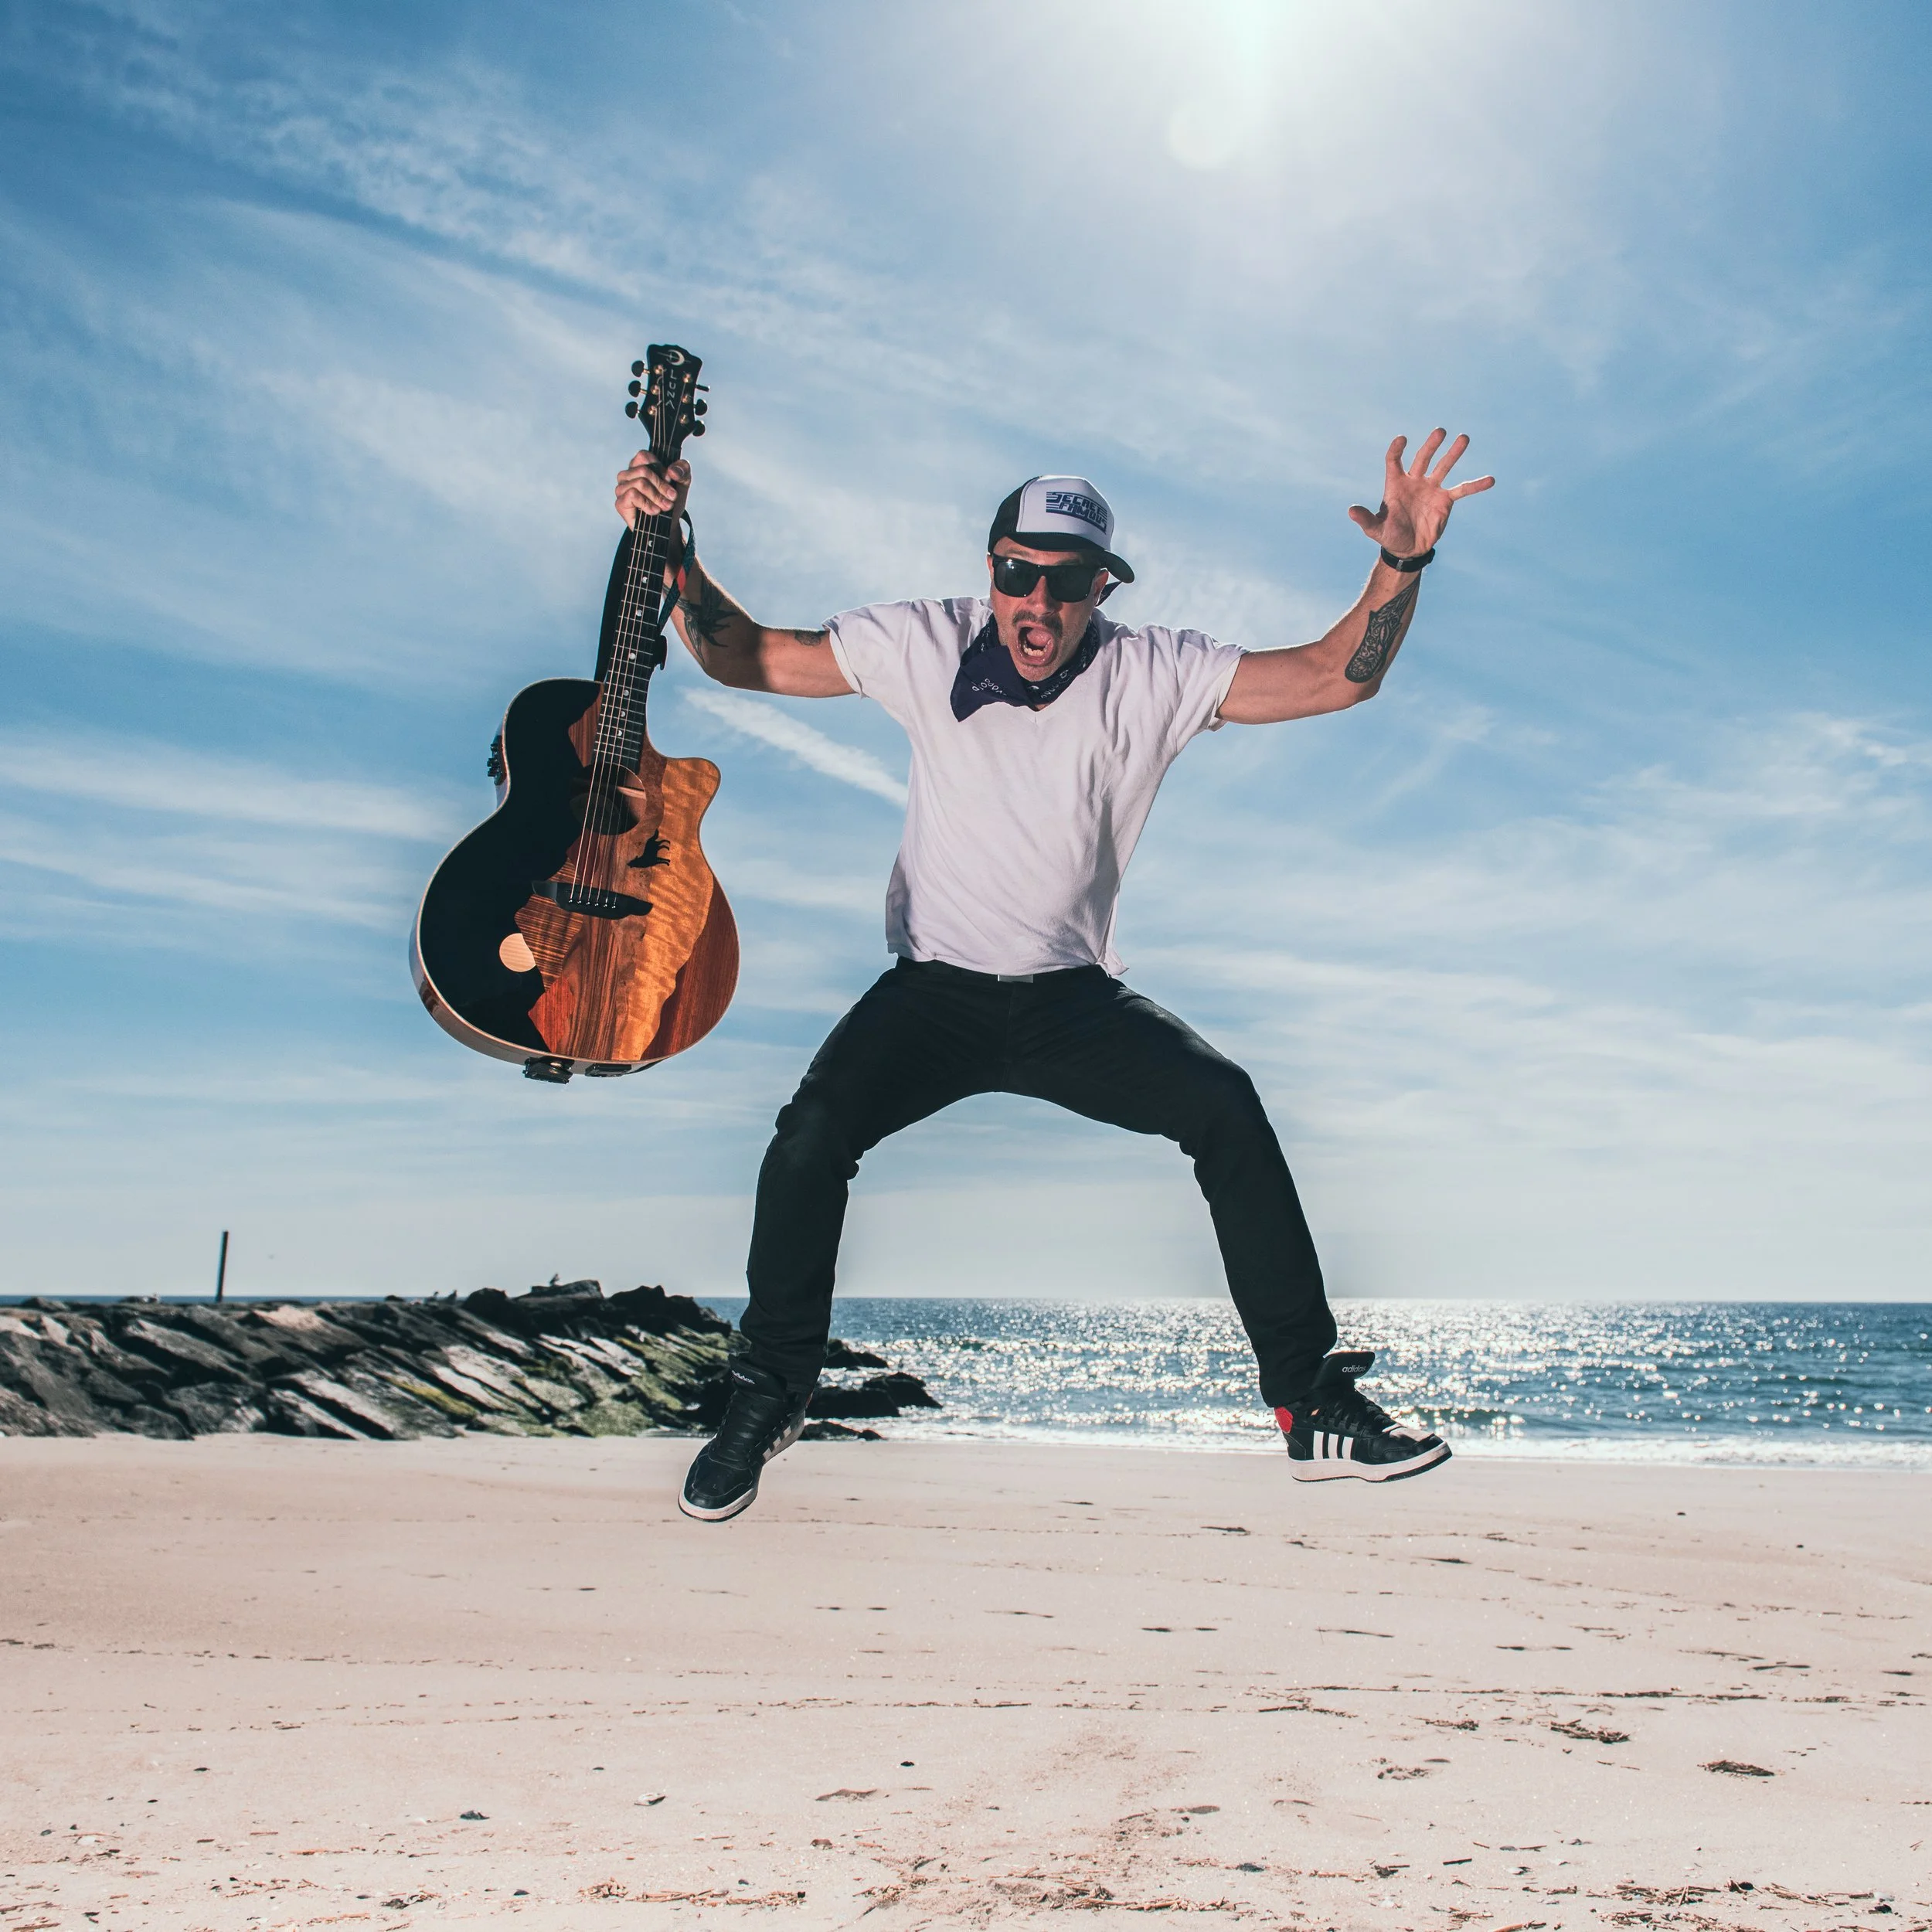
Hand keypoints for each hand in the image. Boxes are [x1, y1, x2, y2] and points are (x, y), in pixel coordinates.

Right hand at [615, 451, 689, 525]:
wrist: (669, 524)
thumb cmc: (671, 500)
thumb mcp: (683, 481)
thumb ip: (683, 469)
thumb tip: (671, 471)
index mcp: (639, 465)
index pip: (643, 456)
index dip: (659, 468)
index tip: (670, 481)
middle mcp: (627, 475)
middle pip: (643, 471)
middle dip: (661, 486)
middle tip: (672, 498)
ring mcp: (622, 489)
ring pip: (639, 483)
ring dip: (656, 496)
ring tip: (665, 506)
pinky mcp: (620, 503)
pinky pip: (632, 495)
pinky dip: (647, 504)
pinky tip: (655, 511)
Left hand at [1348, 431, 1492, 558]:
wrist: (1407, 549)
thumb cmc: (1388, 536)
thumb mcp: (1375, 530)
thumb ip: (1364, 519)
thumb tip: (1350, 511)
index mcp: (1395, 484)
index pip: (1394, 461)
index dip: (1396, 450)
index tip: (1402, 439)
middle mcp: (1414, 482)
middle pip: (1423, 458)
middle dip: (1430, 445)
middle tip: (1440, 431)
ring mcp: (1431, 489)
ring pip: (1443, 467)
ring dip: (1453, 453)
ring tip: (1464, 438)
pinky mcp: (1445, 500)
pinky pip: (1462, 490)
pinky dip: (1475, 485)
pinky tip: (1490, 480)